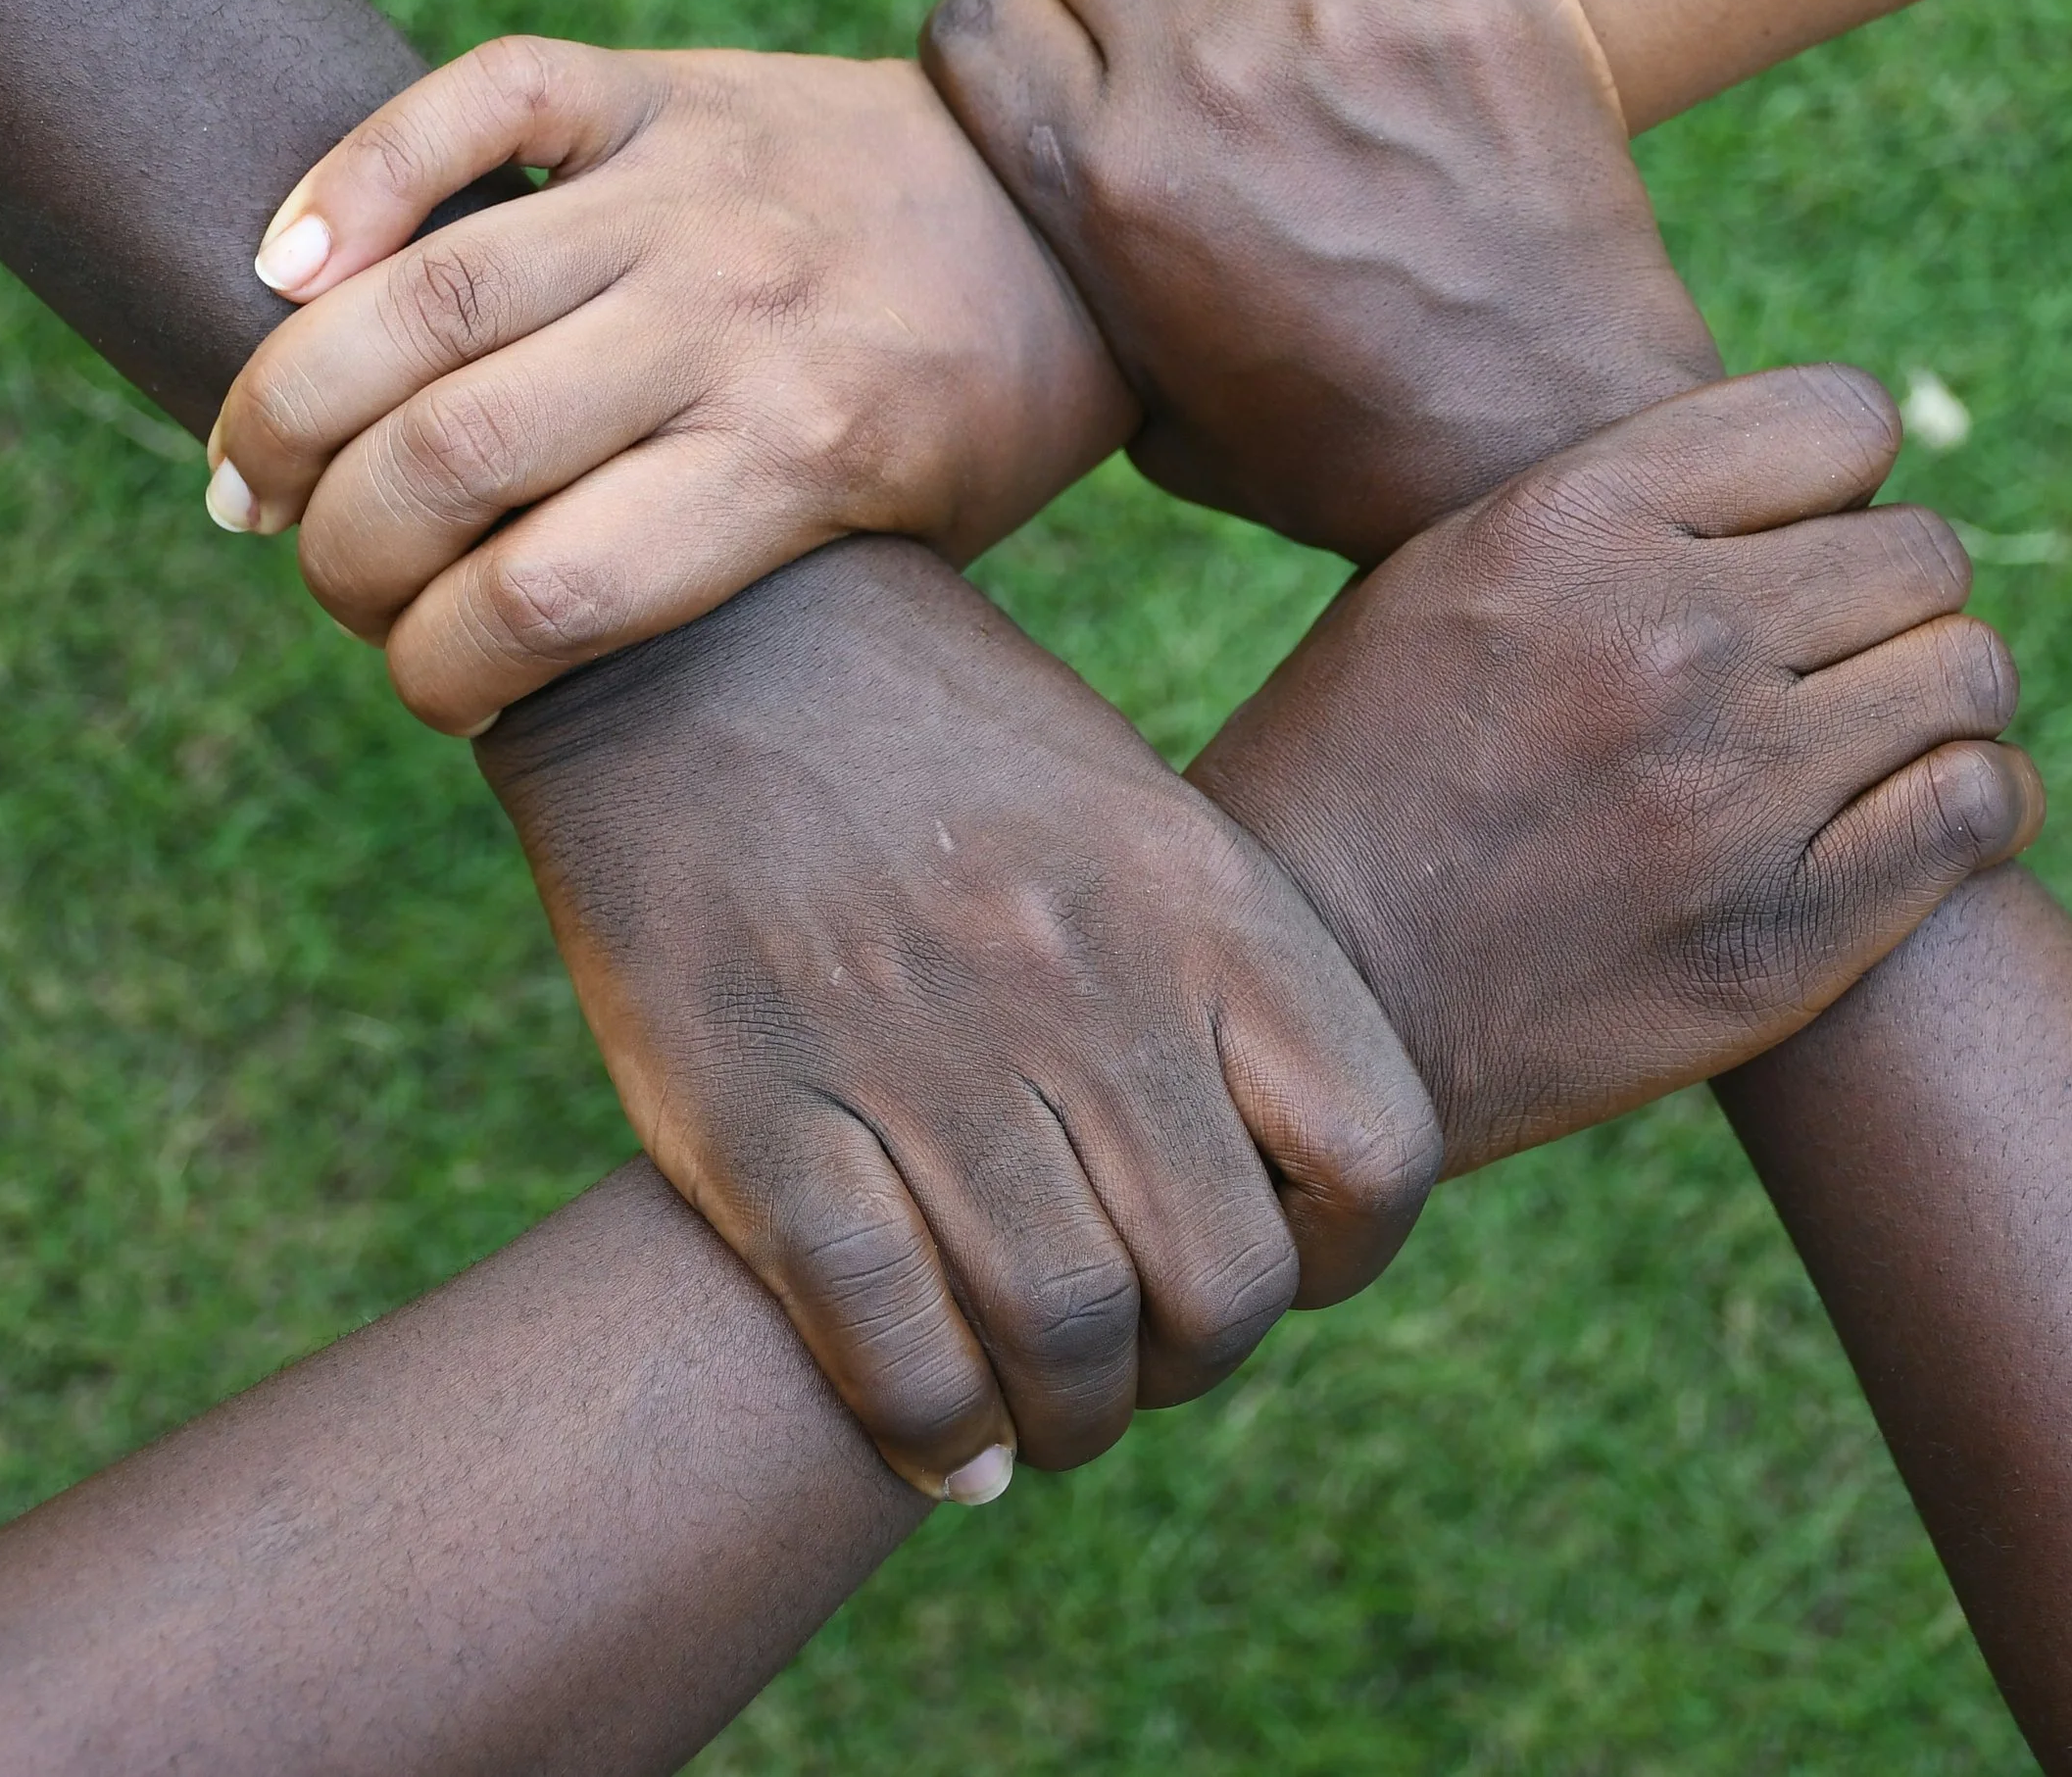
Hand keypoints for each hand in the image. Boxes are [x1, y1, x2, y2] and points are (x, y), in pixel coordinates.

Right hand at [205, 44, 1136, 732]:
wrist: (1082, 224)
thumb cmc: (985, 422)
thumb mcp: (912, 549)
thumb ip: (733, 586)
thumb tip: (513, 646)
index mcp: (803, 458)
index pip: (550, 597)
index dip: (440, 669)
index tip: (431, 691)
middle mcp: (734, 320)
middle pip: (457, 453)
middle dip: (346, 553)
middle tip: (332, 583)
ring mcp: (693, 191)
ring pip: (426, 294)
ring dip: (293, 401)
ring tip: (257, 474)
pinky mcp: (668, 91)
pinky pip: (479, 102)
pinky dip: (357, 173)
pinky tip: (282, 268)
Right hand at [475, 537, 1439, 1496]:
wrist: (693, 631)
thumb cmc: (933, 732)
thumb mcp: (1125, 810)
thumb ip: (1207, 981)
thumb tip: (1258, 1189)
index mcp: (1201, 894)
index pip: (1377, 1154)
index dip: (1345, 1256)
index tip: (1278, 1259)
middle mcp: (1084, 977)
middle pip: (1220, 1289)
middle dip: (1191, 1364)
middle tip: (1136, 1356)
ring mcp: (917, 1046)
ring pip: (1059, 1339)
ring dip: (1067, 1421)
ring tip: (1044, 1411)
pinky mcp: (754, 1106)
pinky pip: (883, 1341)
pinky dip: (930, 1429)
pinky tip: (945, 1440)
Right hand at [920, 0, 1719, 565]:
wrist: (1548, 450)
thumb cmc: (1341, 454)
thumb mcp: (1157, 415)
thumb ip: (1088, 282)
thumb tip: (1064, 195)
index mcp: (1105, 184)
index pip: (979, 17)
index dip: (1021, 47)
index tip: (1073, 76)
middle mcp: (1205, 73)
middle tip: (1198, 42)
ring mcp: (1344, 8)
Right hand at [1192, 368, 2044, 1171]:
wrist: (1313, 990)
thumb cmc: (1356, 770)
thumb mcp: (1440, 576)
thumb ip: (1613, 508)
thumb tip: (1789, 482)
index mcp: (1570, 521)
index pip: (1844, 419)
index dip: (1833, 478)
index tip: (1789, 542)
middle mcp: (1668, 634)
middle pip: (1922, 550)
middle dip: (1881, 597)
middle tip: (1813, 661)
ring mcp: (1736, 787)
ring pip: (1969, 671)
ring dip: (1929, 699)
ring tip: (1855, 740)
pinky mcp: (1785, 931)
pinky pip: (1982, 805)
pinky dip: (1968, 806)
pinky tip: (1904, 821)